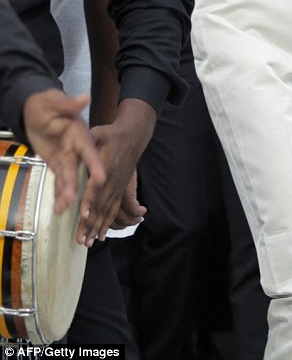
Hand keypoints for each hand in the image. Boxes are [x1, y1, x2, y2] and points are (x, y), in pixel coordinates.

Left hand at [22, 90, 105, 214]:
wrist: (37, 110)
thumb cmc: (47, 103)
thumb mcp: (54, 100)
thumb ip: (69, 103)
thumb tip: (85, 97)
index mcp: (79, 134)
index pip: (89, 149)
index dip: (95, 163)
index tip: (102, 176)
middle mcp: (76, 148)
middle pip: (80, 169)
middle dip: (78, 186)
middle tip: (75, 200)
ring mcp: (69, 158)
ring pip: (71, 179)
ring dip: (68, 194)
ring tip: (63, 208)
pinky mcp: (60, 165)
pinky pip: (61, 182)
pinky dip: (60, 194)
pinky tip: (59, 208)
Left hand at [77, 99, 154, 245]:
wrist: (134, 136)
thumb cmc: (112, 134)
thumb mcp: (99, 132)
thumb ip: (88, 143)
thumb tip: (73, 152)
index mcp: (108, 165)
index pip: (97, 185)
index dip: (90, 200)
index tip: (83, 214)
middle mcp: (114, 180)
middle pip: (101, 204)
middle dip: (90, 223)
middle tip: (80, 239)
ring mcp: (119, 187)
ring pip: (108, 210)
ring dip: (97, 228)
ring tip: (87, 243)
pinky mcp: (121, 190)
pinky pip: (115, 210)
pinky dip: (108, 224)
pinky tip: (101, 237)